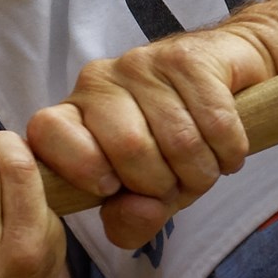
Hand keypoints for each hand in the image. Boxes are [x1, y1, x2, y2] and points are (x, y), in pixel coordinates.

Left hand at [26, 24, 275, 252]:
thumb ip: (130, 220)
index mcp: (75, 113)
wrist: (229, 79)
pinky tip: (227, 148)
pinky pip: (216, 123)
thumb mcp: (149, 195)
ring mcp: (142, 63)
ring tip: (204, 165)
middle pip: (128, 148)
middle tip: (176, 181)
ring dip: (204, 170)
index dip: (83, 169)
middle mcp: (100, 82)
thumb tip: (140, 214)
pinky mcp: (188, 58)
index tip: (113, 187)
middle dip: (165, 184)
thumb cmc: (176, 144)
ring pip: (179, 140)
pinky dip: (230, 151)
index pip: (47, 132)